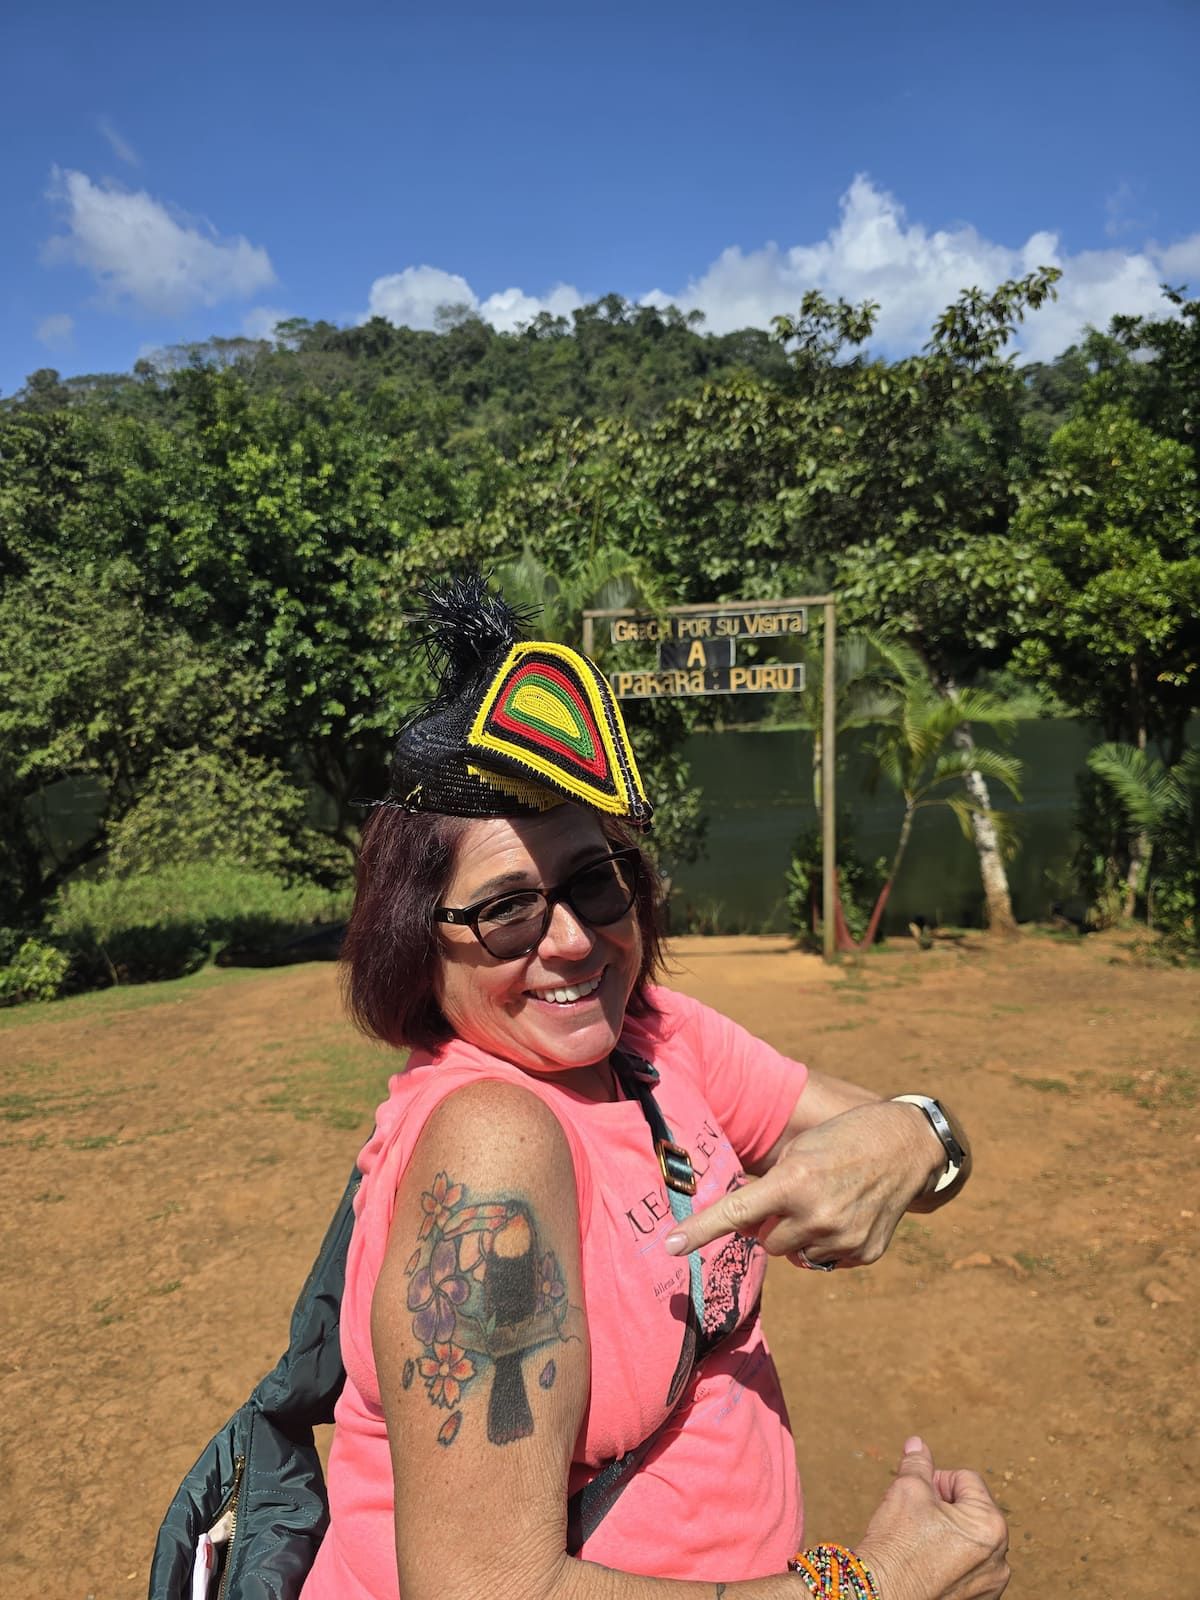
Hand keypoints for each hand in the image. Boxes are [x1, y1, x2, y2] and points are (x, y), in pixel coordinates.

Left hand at [664, 1100, 938, 1264]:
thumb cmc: (842, 1139)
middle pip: (766, 1240)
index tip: (670, 1246)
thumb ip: (770, 1188)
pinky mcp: (863, 1254)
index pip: (736, 1213)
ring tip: (824, 1201)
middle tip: (794, 1196)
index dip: (700, 1231)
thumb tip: (747, 1226)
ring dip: (797, 1235)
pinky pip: (825, 1260)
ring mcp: (843, 1239)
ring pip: (793, 1254)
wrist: (906, 1146)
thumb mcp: (799, 1151)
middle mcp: (816, 1215)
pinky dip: (827, 1243)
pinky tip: (847, 1214)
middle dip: (770, 1224)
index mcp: (794, 1181)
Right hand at [858, 1437, 1009, 1599]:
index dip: (936, 1482)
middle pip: (971, 1510)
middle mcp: (1000, 1557)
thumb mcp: (907, 1490)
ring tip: (921, 1542)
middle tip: (917, 1519)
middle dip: (945, 1507)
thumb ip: (918, 1463)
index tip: (916, 1498)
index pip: (966, 1480)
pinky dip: (952, 1561)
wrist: (880, 1596)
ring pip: (970, 1539)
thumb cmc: (896, 1545)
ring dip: (950, 1533)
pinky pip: (969, 1568)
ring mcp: (991, 1584)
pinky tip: (928, 1564)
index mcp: (989, 1524)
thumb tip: (917, 1443)